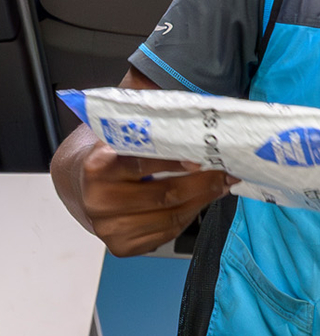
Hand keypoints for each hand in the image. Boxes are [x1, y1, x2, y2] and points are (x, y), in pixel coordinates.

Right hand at [50, 121, 237, 258]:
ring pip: (172, 216)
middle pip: (166, 194)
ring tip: (223, 182)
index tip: (203, 156)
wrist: (76, 181)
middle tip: (228, 168)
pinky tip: (203, 200)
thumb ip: (146, 114)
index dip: (177, 161)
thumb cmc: (107, 151)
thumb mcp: (120, 127)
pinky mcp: (122, 246)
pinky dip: (191, 214)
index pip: (146, 163)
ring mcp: (109, 227)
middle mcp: (100, 201)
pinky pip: (168, 231)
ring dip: (204, 199)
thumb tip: (179, 89)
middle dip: (205, 181)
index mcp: (98, 166)